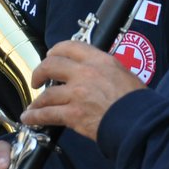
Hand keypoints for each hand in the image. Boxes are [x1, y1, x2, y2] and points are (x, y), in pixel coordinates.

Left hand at [21, 42, 143, 141]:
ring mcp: (77, 93)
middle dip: (40, 72)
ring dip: (37, 101)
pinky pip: (48, 113)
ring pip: (47, 94)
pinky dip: (35, 116)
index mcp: (99, 60)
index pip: (70, 46)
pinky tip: (29, 118)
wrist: (140, 122)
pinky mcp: (73, 114)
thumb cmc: (137, 102)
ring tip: (33, 106)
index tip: (50, 56)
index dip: (56, 51)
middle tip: (37, 80)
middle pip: (51, 66)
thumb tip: (96, 74)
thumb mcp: (124, 74)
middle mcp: (85, 73)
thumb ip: (105, 70)